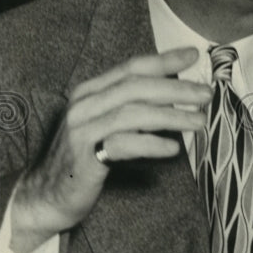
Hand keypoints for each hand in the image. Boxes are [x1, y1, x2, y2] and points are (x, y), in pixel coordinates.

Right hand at [10, 47, 211, 252]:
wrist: (45, 197)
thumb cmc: (83, 160)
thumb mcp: (105, 127)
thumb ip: (131, 109)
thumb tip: (175, 96)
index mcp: (90, 92)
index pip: (131, 68)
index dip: (164, 60)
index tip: (194, 55)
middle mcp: (84, 105)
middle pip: (136, 87)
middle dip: (176, 88)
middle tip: (206, 94)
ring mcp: (81, 130)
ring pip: (133, 114)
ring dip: (172, 116)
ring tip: (199, 123)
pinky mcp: (84, 158)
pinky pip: (122, 145)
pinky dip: (151, 144)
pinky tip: (173, 148)